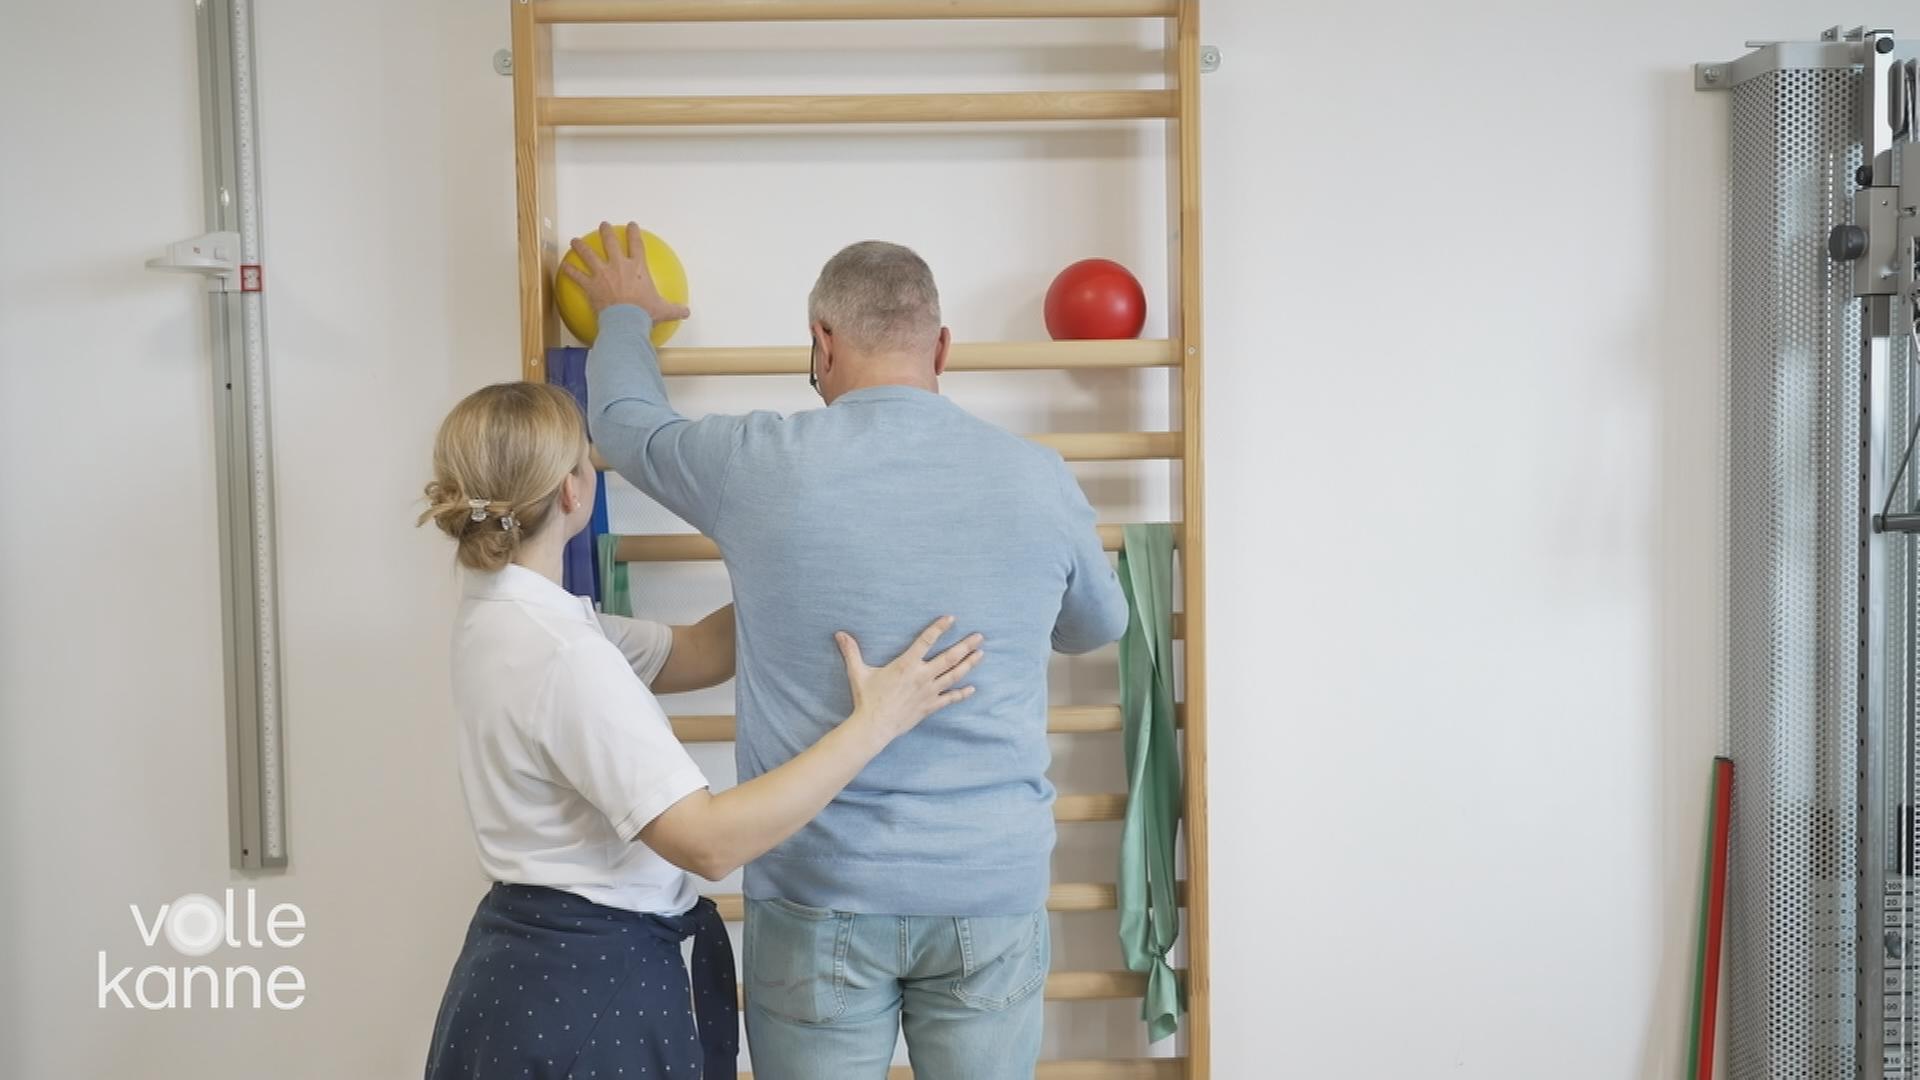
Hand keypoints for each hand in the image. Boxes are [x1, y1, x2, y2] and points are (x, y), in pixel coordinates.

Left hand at [559, 220, 691, 323]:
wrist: (626, 321)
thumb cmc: (645, 313)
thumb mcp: (663, 310)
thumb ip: (675, 309)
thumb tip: (687, 312)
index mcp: (637, 268)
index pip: (637, 244)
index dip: (634, 233)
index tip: (632, 225)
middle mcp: (619, 266)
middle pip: (610, 243)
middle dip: (606, 232)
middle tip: (603, 225)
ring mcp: (603, 274)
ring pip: (589, 255)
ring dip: (581, 246)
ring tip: (575, 240)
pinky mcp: (591, 285)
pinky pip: (577, 276)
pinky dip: (570, 271)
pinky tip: (564, 267)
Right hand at [835, 617, 983, 741]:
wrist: (874, 726)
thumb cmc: (866, 699)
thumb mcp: (858, 673)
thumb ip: (851, 651)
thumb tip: (840, 633)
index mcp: (906, 665)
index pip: (926, 641)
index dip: (939, 628)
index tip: (951, 618)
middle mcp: (921, 676)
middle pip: (949, 658)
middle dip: (965, 646)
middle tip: (979, 636)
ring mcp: (928, 692)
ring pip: (954, 675)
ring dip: (968, 664)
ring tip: (980, 654)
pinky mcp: (929, 706)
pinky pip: (950, 698)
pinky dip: (962, 693)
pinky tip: (972, 688)